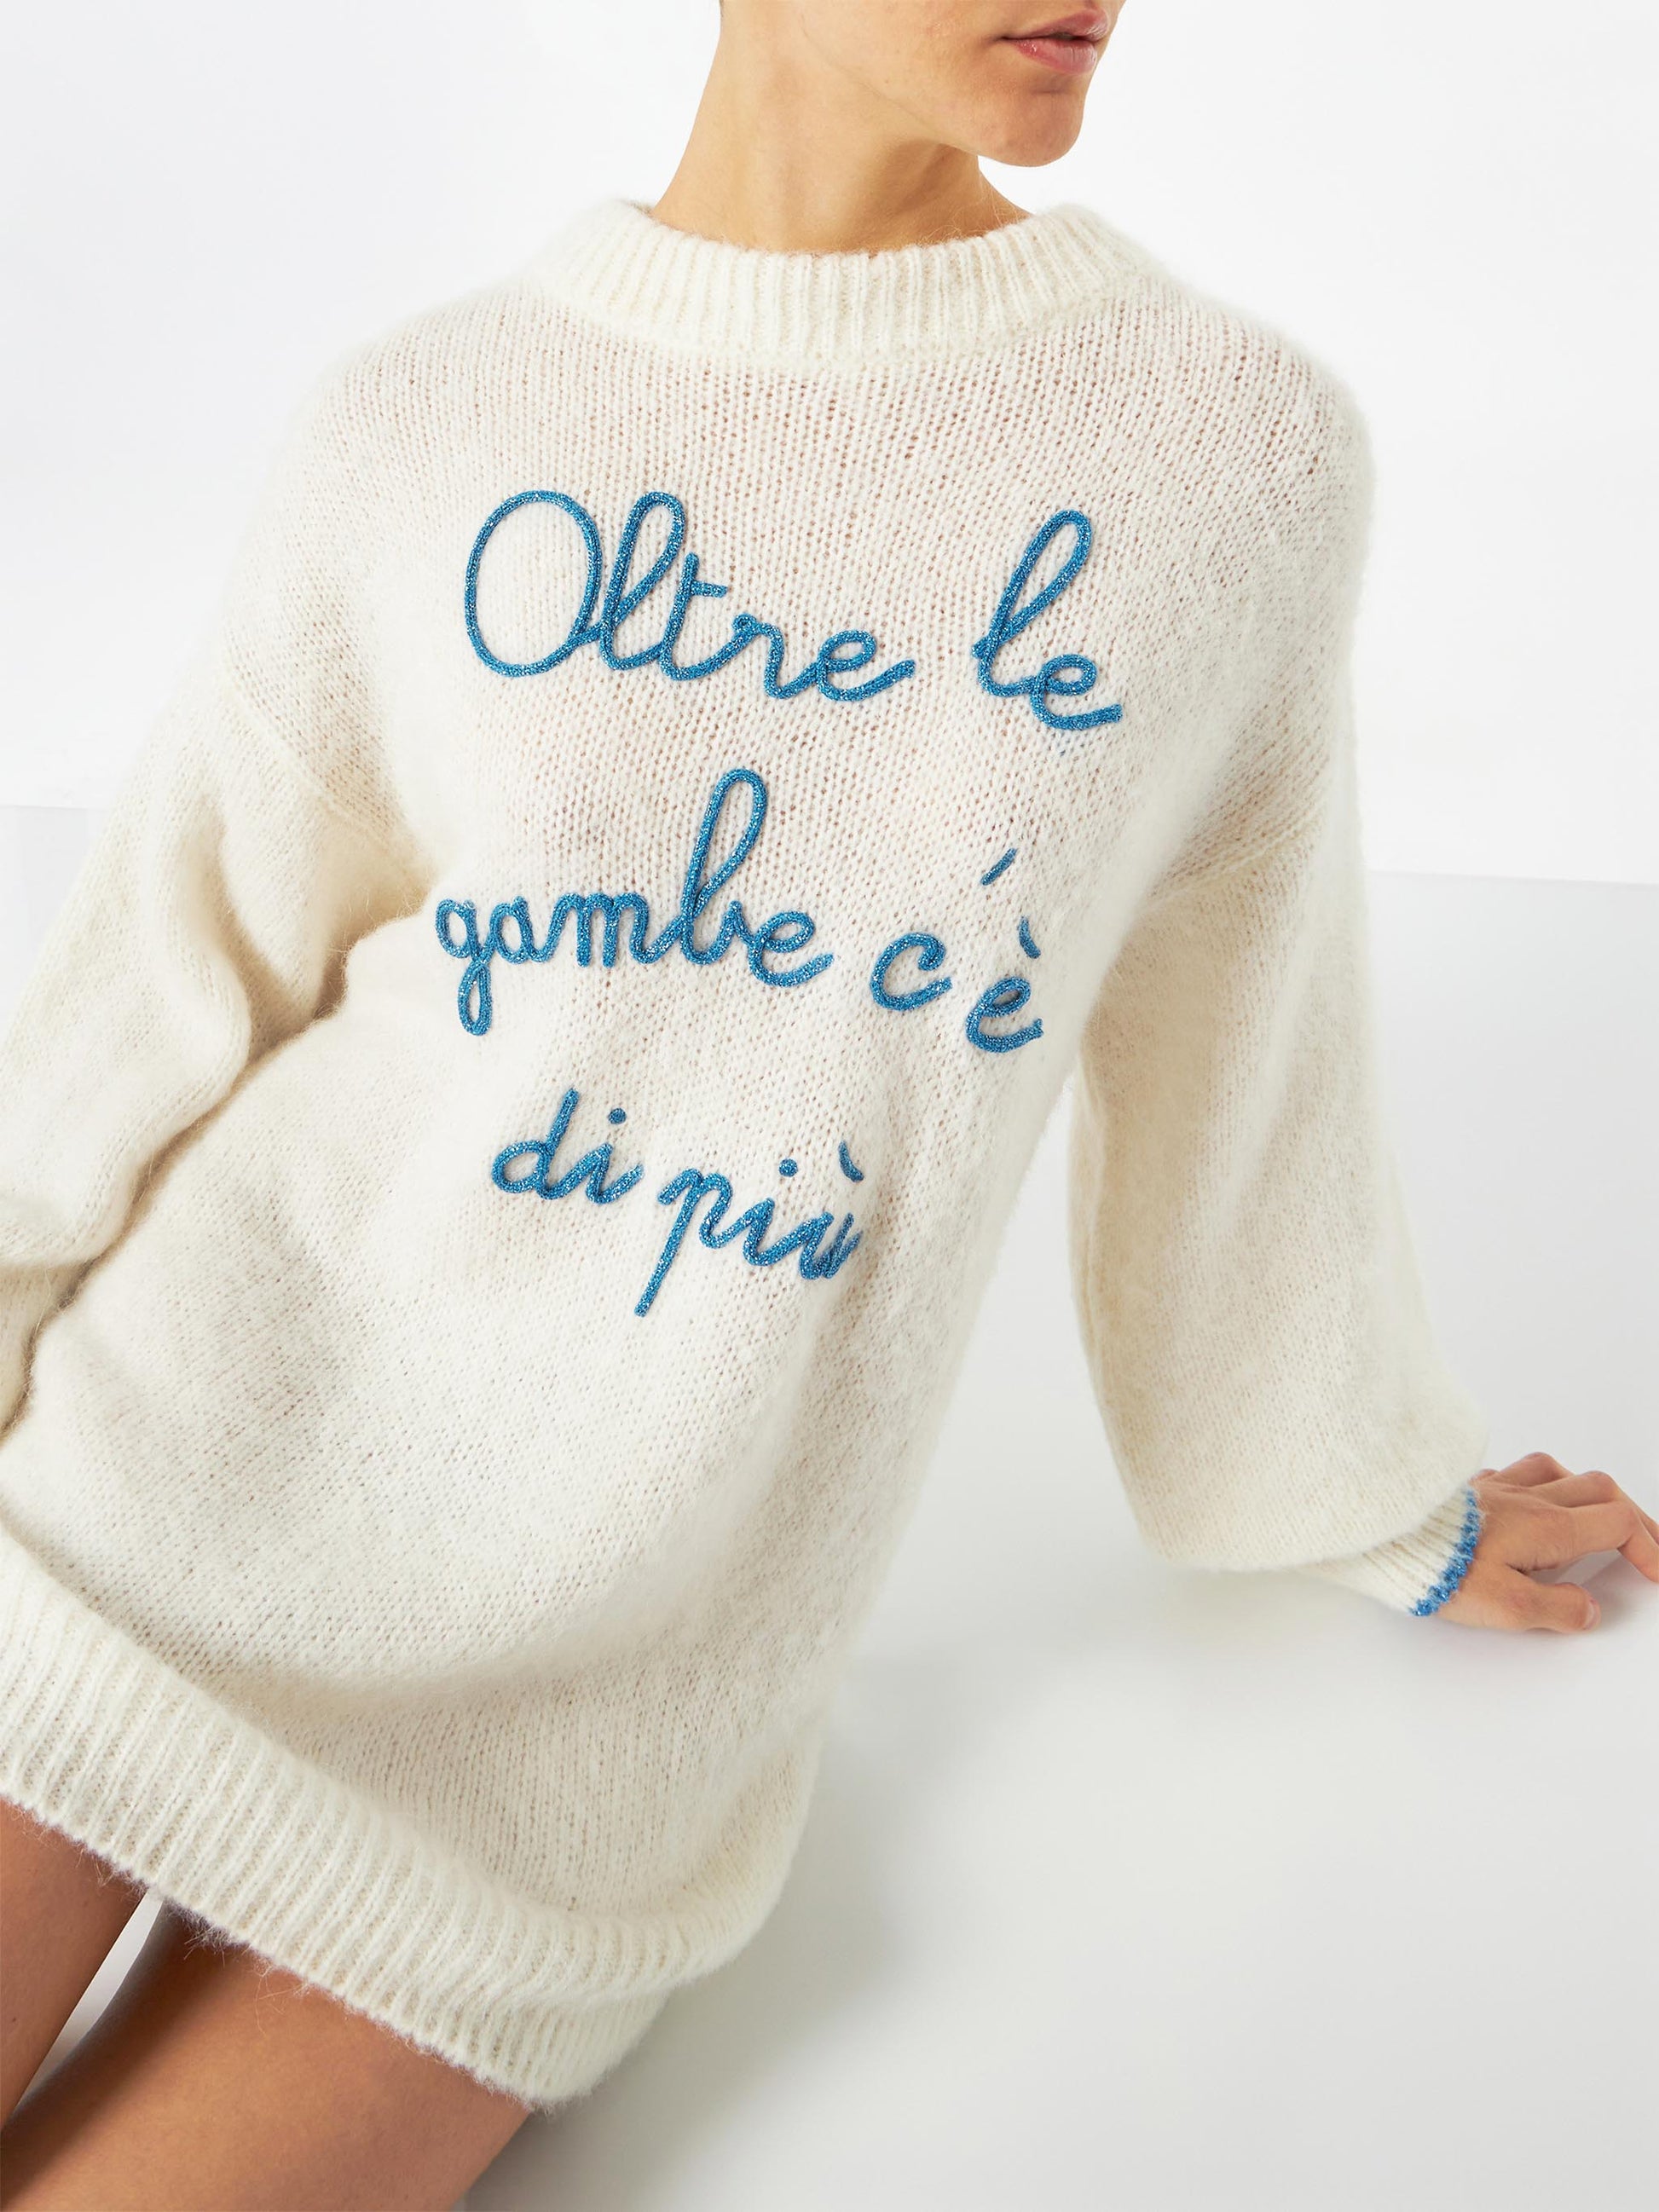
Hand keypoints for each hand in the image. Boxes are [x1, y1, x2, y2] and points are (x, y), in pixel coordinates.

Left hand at [1439, 1452, 1658, 1630]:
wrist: (1383, 1533)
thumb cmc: (1436, 1567)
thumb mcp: (1506, 1606)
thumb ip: (1557, 1609)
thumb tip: (1587, 1608)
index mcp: (1547, 1527)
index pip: (1618, 1523)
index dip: (1647, 1546)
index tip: (1655, 1572)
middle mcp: (1528, 1498)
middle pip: (1600, 1489)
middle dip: (1631, 1516)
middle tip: (1642, 1544)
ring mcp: (1498, 1488)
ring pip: (1559, 1471)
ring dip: (1586, 1492)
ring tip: (1593, 1517)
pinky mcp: (1469, 1489)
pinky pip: (1515, 1472)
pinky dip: (1539, 1484)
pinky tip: (1529, 1499)